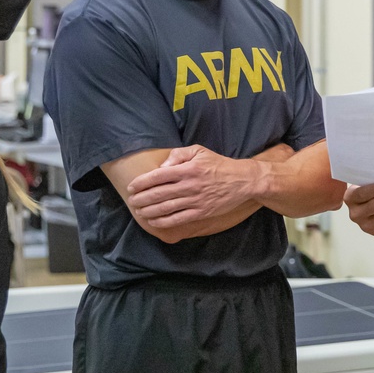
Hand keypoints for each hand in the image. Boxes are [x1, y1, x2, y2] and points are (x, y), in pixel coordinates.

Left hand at [126, 145, 260, 226]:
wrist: (242, 181)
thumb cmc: (218, 164)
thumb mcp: (199, 151)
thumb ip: (178, 155)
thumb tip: (162, 166)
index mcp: (188, 169)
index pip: (158, 176)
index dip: (141, 182)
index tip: (131, 187)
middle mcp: (190, 185)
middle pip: (158, 194)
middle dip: (141, 198)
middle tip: (131, 201)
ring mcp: (195, 200)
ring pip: (166, 208)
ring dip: (149, 211)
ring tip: (139, 211)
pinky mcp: (201, 212)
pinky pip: (178, 219)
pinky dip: (163, 222)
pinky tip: (154, 221)